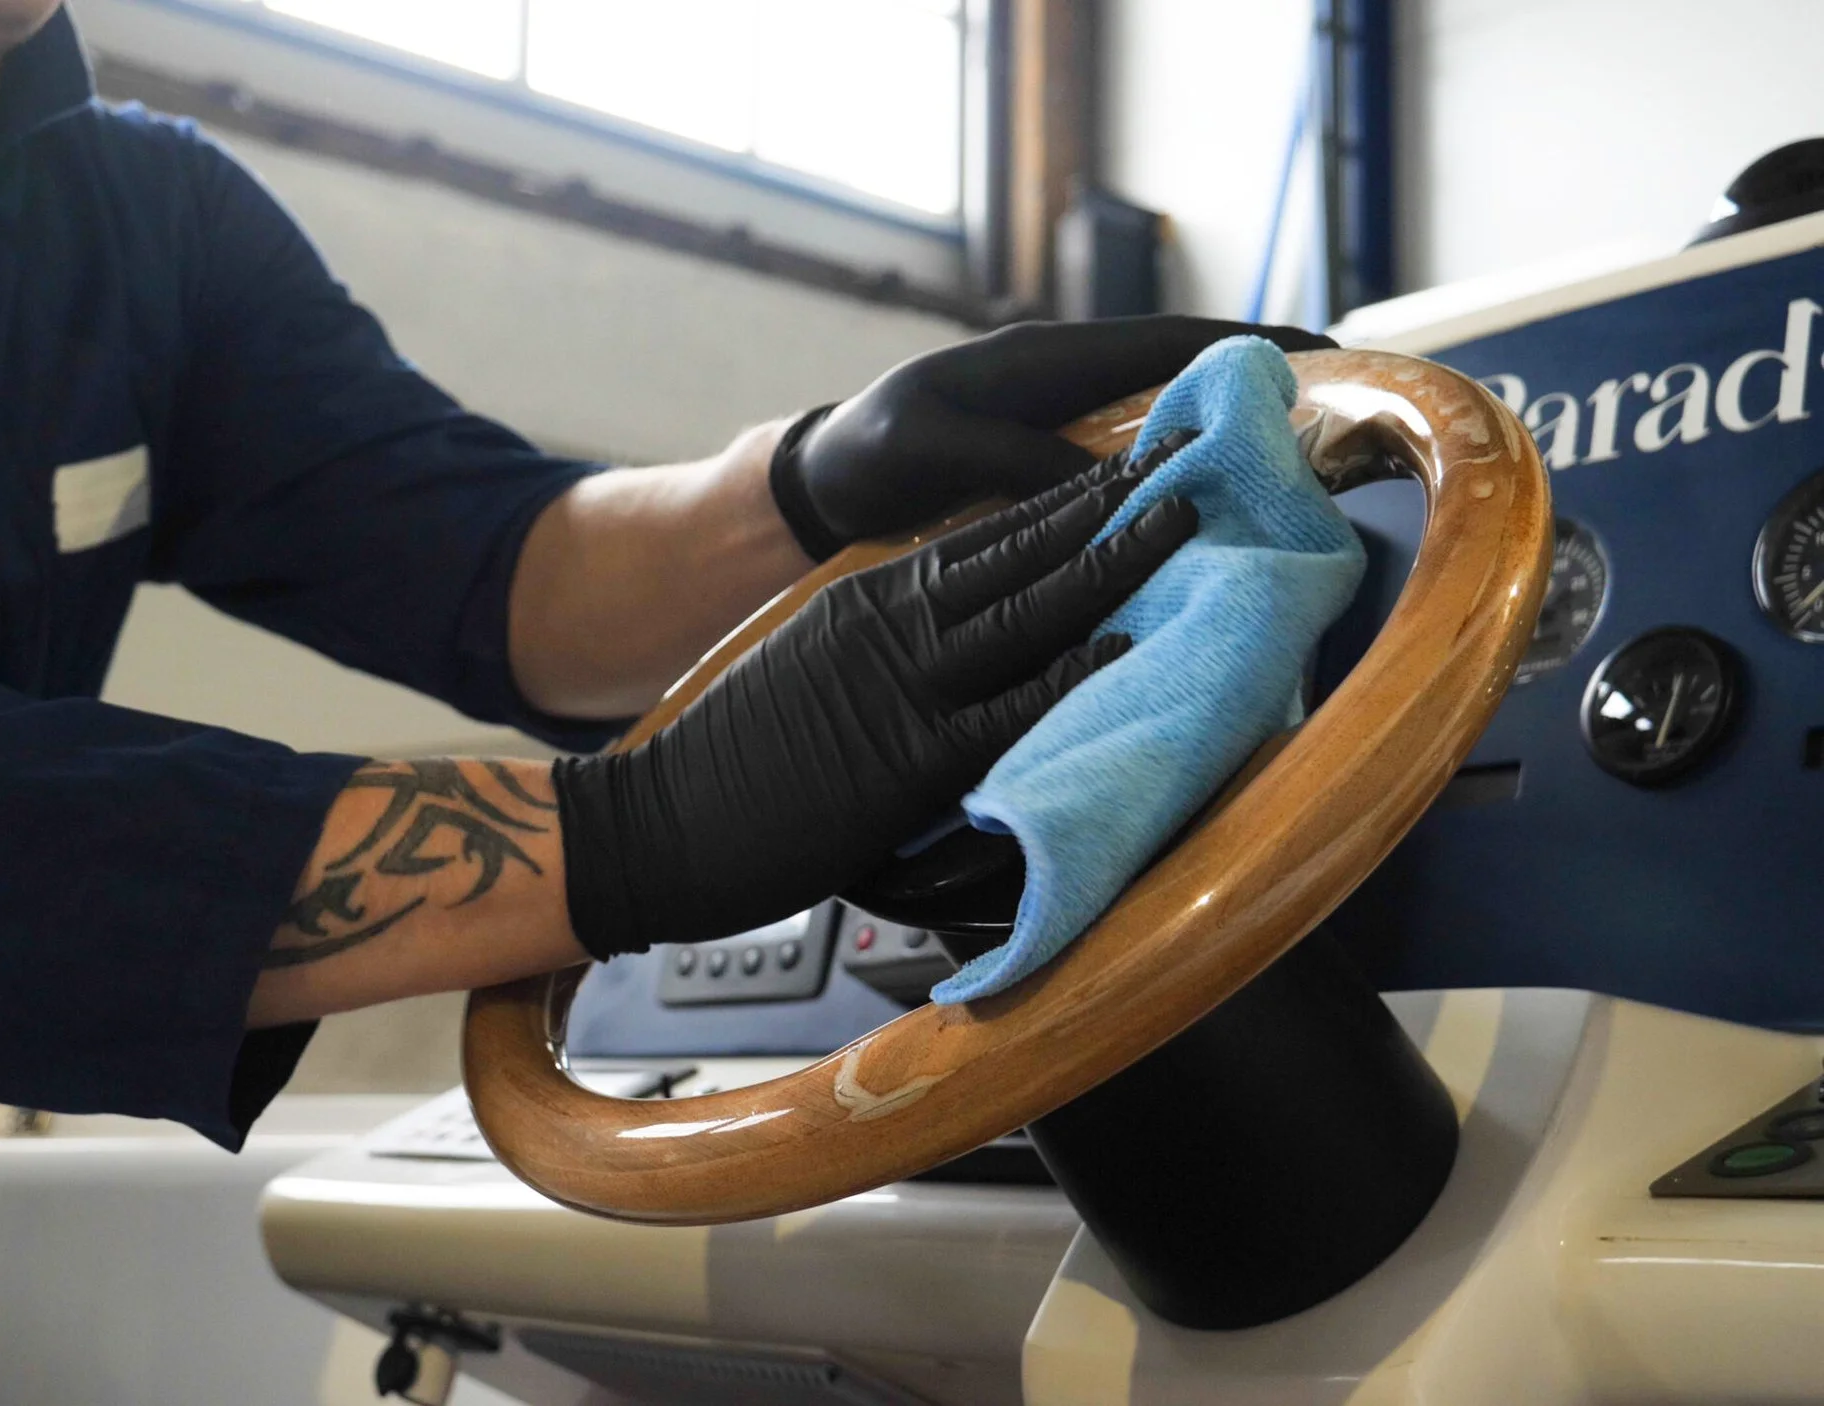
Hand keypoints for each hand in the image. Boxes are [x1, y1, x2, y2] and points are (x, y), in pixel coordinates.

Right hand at [554, 459, 1199, 956]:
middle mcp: (888, 625)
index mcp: (863, 603)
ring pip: (1029, 606)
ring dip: (1113, 559)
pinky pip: (1009, 707)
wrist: (656, 825)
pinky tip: (1127, 645)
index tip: (1128, 468)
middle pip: (1021, 550)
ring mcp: (901, 686)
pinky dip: (1073, 672)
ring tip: (1184, 518)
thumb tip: (947, 658)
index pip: (983, 536)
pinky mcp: (908, 758)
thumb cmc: (728, 769)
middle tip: (1188, 459)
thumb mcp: (805, 677)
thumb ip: (875, 657)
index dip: (1062, 501)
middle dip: (1111, 505)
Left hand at [768, 315, 1331, 559]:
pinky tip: (1212, 515)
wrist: (823, 480)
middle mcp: (1066, 384)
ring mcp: (1060, 423)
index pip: (1167, 344)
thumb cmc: (872, 454)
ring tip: (1299, 472)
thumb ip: (1020, 464)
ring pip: (1164, 423)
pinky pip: (1131, 466)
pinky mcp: (1047, 464)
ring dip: (1224, 440)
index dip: (1246, 348)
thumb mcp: (938, 453)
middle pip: (1183, 378)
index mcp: (1048, 362)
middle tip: (1342, 418)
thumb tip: (1113, 493)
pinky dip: (1177, 481)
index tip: (1324, 355)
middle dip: (1258, 391)